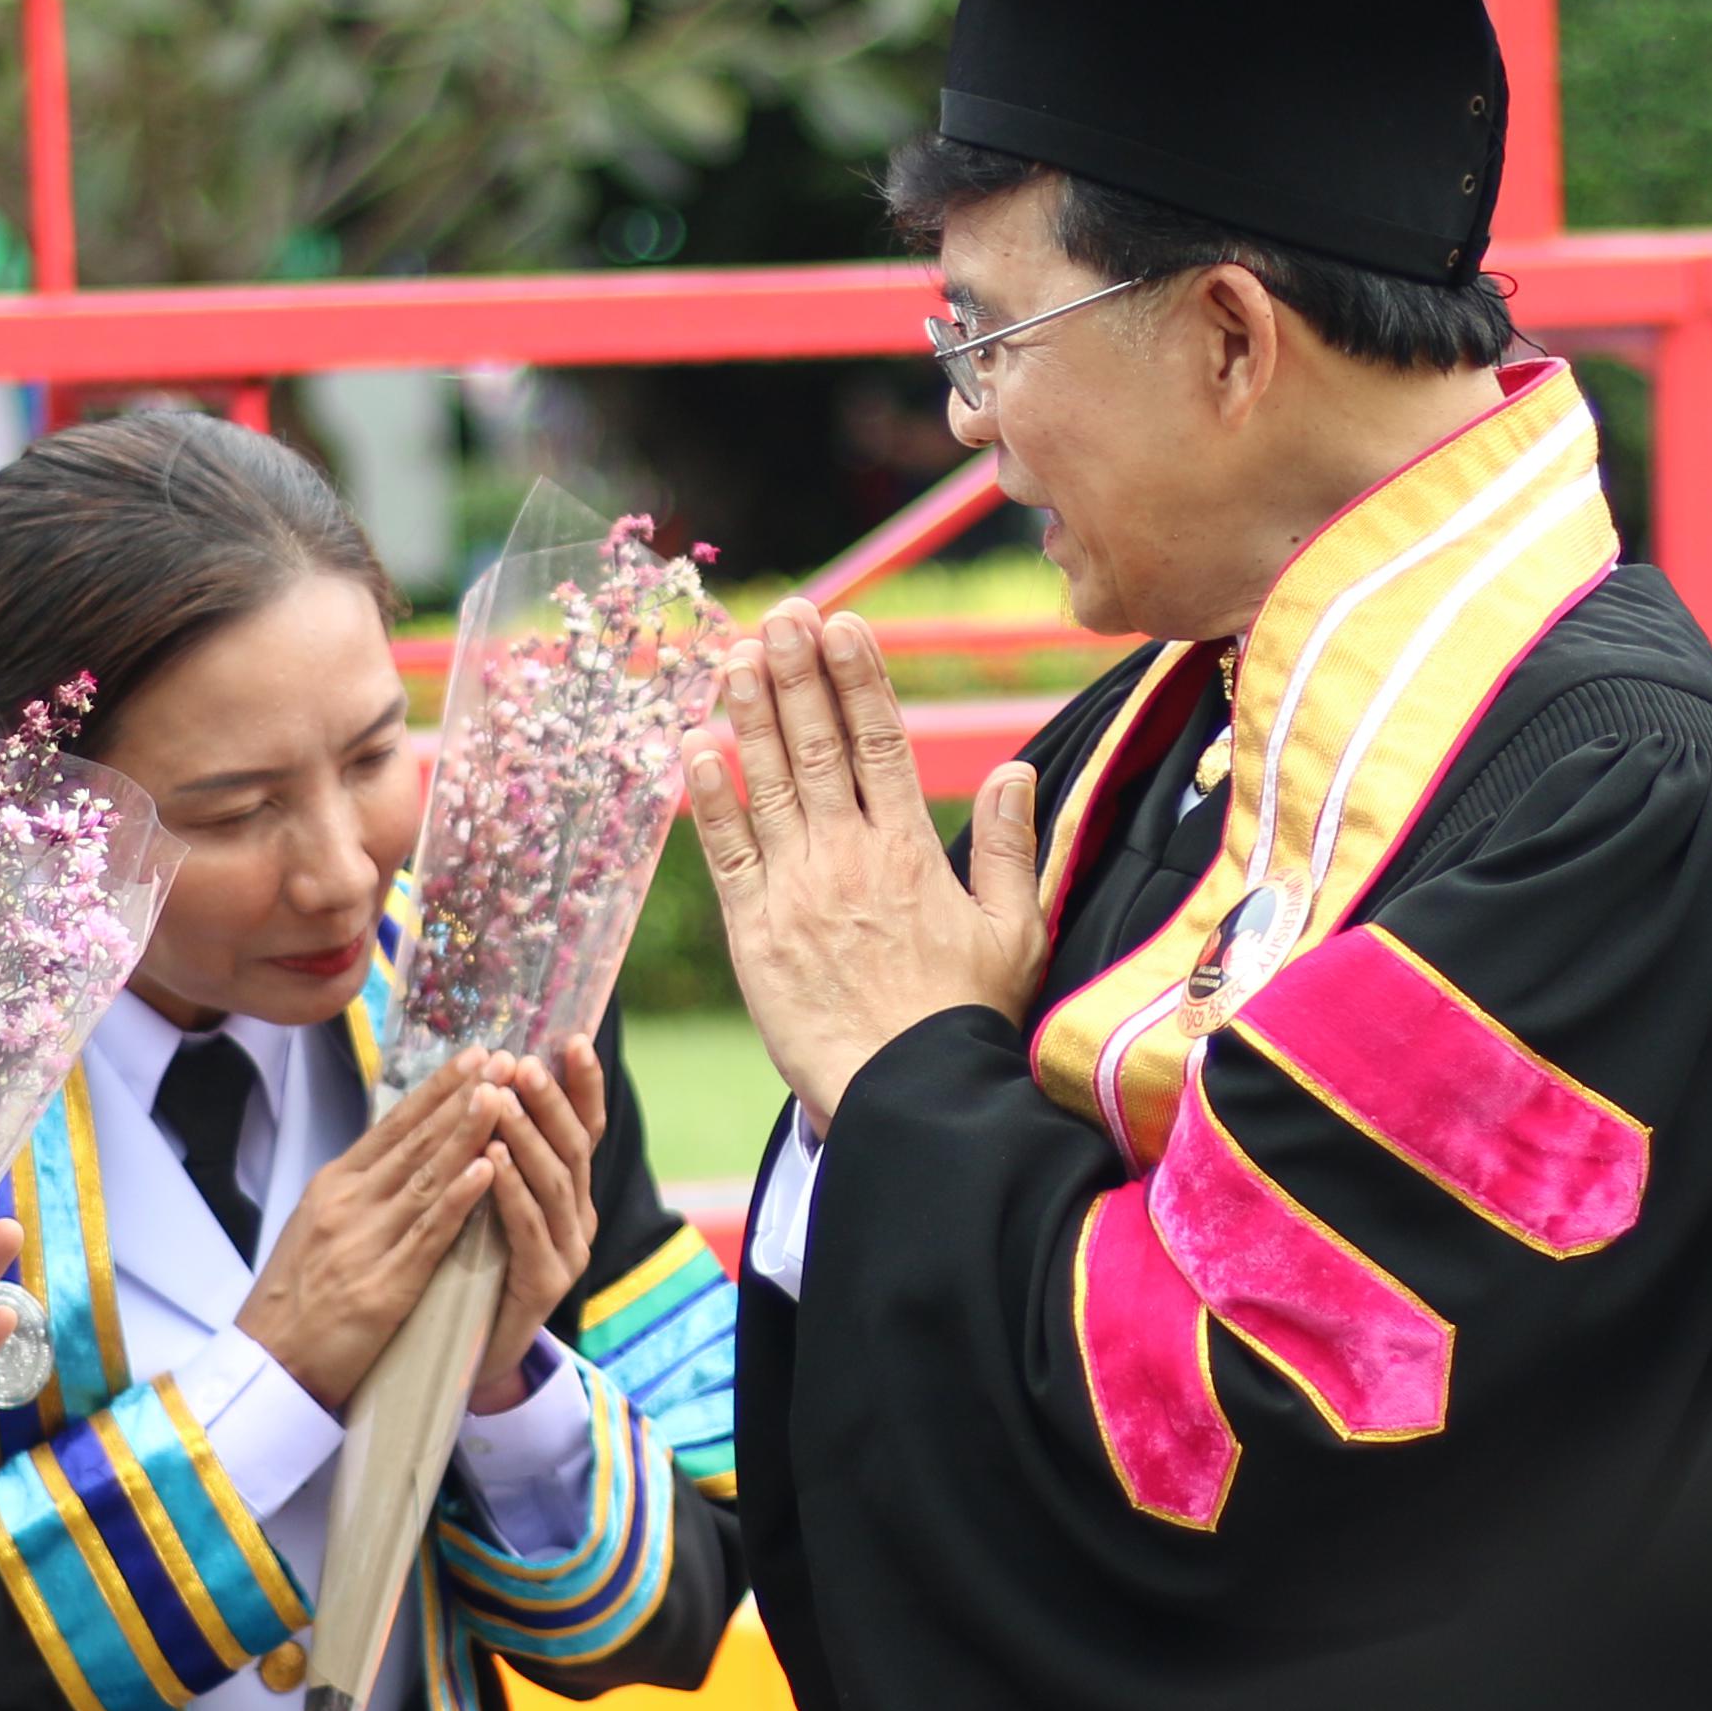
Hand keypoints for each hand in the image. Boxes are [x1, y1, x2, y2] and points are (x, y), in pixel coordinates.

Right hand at [233, 1055, 513, 1413]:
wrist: (266, 1363)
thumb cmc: (294, 1298)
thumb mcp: (316, 1226)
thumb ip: (358, 1191)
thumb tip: (399, 1156)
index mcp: (333, 1185)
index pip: (393, 1126)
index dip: (437, 1090)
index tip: (473, 1056)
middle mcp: (347, 1203)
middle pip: (413, 1141)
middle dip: (460, 1098)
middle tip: (500, 1058)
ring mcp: (364, 1242)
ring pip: (425, 1178)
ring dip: (466, 1135)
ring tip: (500, 1097)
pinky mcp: (382, 1286)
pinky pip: (428, 1234)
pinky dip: (459, 1199)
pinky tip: (487, 1170)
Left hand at [461, 1040, 605, 1413]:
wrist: (467, 1352)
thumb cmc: (470, 1265)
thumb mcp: (489, 1199)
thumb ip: (497, 1149)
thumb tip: (488, 1077)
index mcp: (569, 1191)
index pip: (585, 1128)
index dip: (582, 1084)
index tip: (571, 1039)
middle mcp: (578, 1216)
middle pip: (573, 1147)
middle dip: (549, 1101)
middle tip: (524, 1063)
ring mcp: (568, 1252)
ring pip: (554, 1183)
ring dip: (526, 1136)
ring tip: (500, 1099)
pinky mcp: (545, 1285)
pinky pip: (529, 1228)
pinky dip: (511, 1189)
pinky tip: (492, 1160)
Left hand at [680, 605, 1043, 1130]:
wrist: (910, 1096)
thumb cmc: (966, 1020)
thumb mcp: (1015, 931)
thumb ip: (1012, 846)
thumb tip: (1014, 770)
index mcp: (911, 851)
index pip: (882, 742)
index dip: (859, 677)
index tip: (843, 623)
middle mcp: (849, 857)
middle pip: (818, 745)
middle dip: (797, 672)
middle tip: (783, 614)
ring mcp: (796, 891)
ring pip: (767, 783)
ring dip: (749, 713)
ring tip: (736, 654)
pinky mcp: (755, 933)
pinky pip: (726, 853)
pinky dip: (710, 799)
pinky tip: (696, 747)